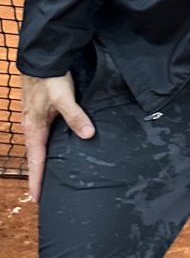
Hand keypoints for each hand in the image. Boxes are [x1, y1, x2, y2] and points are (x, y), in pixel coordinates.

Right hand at [19, 71, 94, 201]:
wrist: (41, 58)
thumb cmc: (49, 78)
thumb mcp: (63, 97)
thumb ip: (75, 116)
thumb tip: (88, 135)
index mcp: (34, 128)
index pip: (36, 161)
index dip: (37, 179)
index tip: (37, 198)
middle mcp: (32, 127)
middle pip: (35, 157)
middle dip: (38, 175)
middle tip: (42, 194)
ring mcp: (35, 120)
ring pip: (38, 147)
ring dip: (42, 162)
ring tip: (49, 177)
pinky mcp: (41, 113)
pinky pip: (43, 136)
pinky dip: (47, 147)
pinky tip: (57, 149)